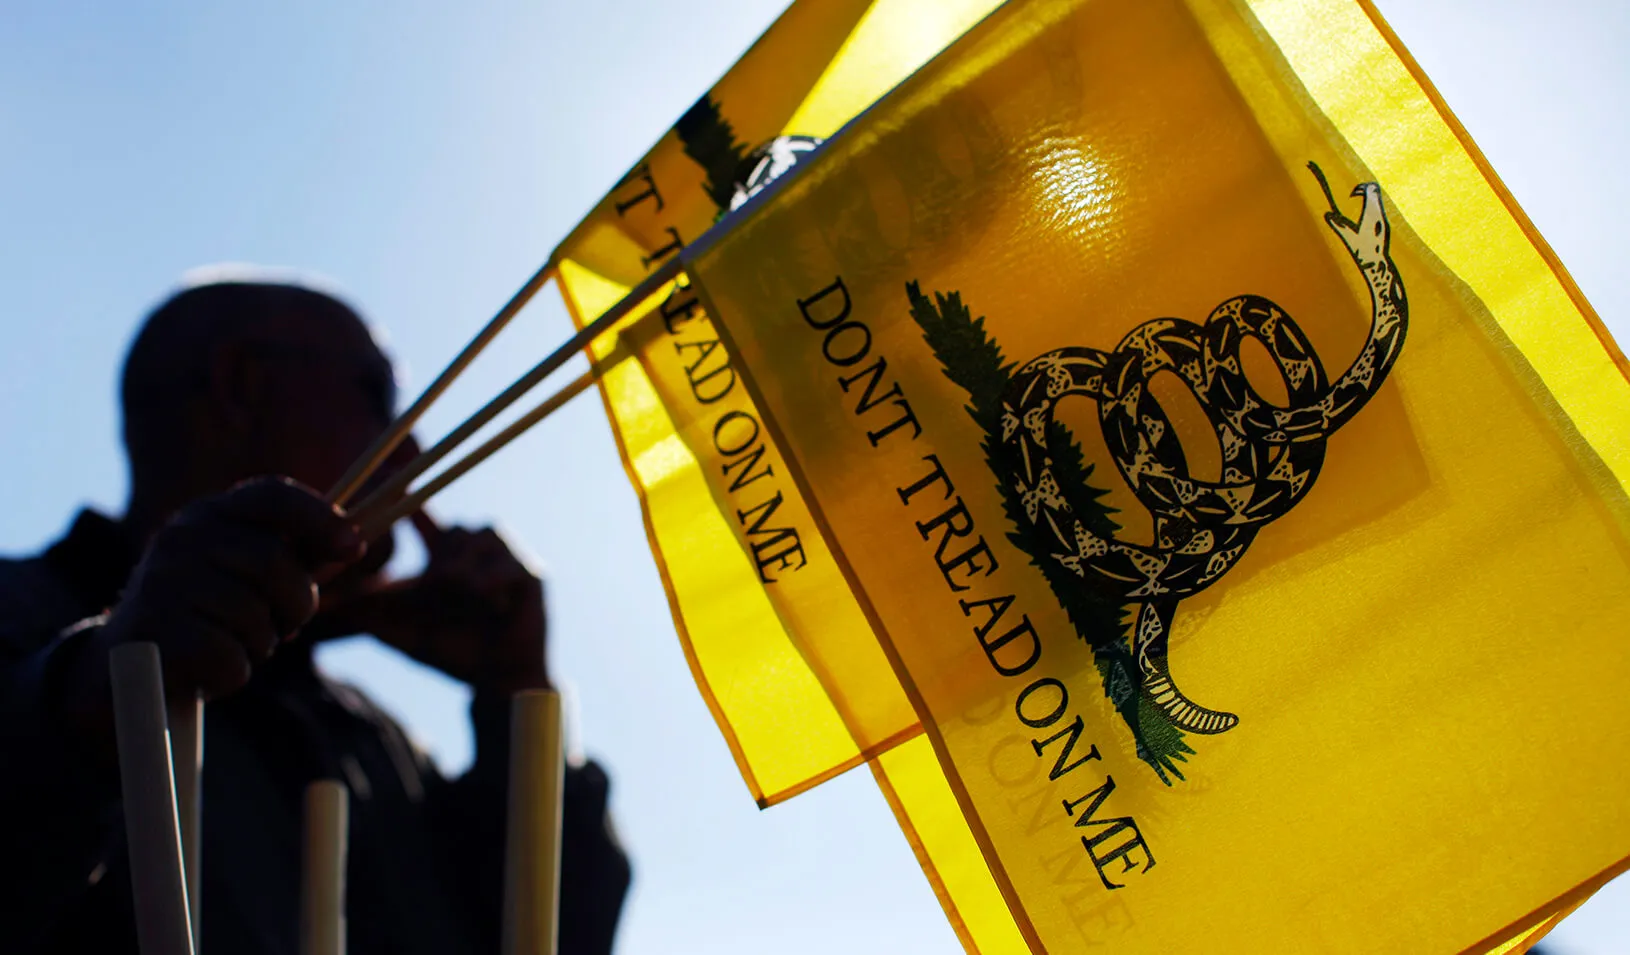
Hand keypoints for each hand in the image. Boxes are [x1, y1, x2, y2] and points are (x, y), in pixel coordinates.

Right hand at [66, 478, 364, 740]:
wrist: (125, 664)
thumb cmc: (206, 616)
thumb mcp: (245, 577)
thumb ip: (294, 557)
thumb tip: (356, 543)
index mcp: (209, 514)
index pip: (272, 495)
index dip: (320, 516)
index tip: (354, 547)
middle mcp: (180, 537)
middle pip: (274, 561)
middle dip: (298, 603)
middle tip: (289, 624)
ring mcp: (160, 581)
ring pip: (253, 616)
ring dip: (260, 644)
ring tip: (234, 645)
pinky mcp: (151, 630)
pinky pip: (228, 658)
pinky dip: (233, 674)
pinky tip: (208, 670)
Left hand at [313, 512, 548, 696]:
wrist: (495, 681)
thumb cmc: (449, 651)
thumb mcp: (397, 628)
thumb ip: (365, 611)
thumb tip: (319, 604)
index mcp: (445, 556)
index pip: (422, 515)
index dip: (407, 499)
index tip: (389, 482)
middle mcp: (476, 551)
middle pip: (455, 527)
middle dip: (443, 553)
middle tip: (437, 580)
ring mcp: (506, 559)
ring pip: (481, 536)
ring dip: (466, 565)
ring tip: (461, 590)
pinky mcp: (531, 574)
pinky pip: (509, 561)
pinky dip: (493, 577)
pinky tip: (487, 598)